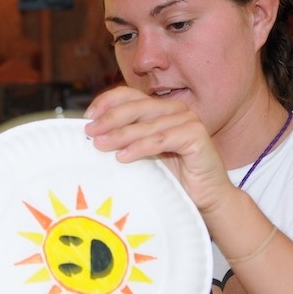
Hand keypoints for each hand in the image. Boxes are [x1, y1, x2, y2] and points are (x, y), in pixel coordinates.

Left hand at [83, 86, 235, 218]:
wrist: (205, 198)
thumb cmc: (172, 178)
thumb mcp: (141, 155)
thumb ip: (124, 140)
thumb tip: (91, 134)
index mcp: (159, 108)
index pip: (128, 95)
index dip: (106, 103)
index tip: (87, 118)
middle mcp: (174, 109)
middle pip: (136, 106)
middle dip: (110, 119)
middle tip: (90, 131)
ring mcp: (188, 119)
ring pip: (147, 124)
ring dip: (121, 134)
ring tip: (101, 145)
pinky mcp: (196, 135)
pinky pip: (162, 139)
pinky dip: (141, 147)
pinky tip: (123, 156)